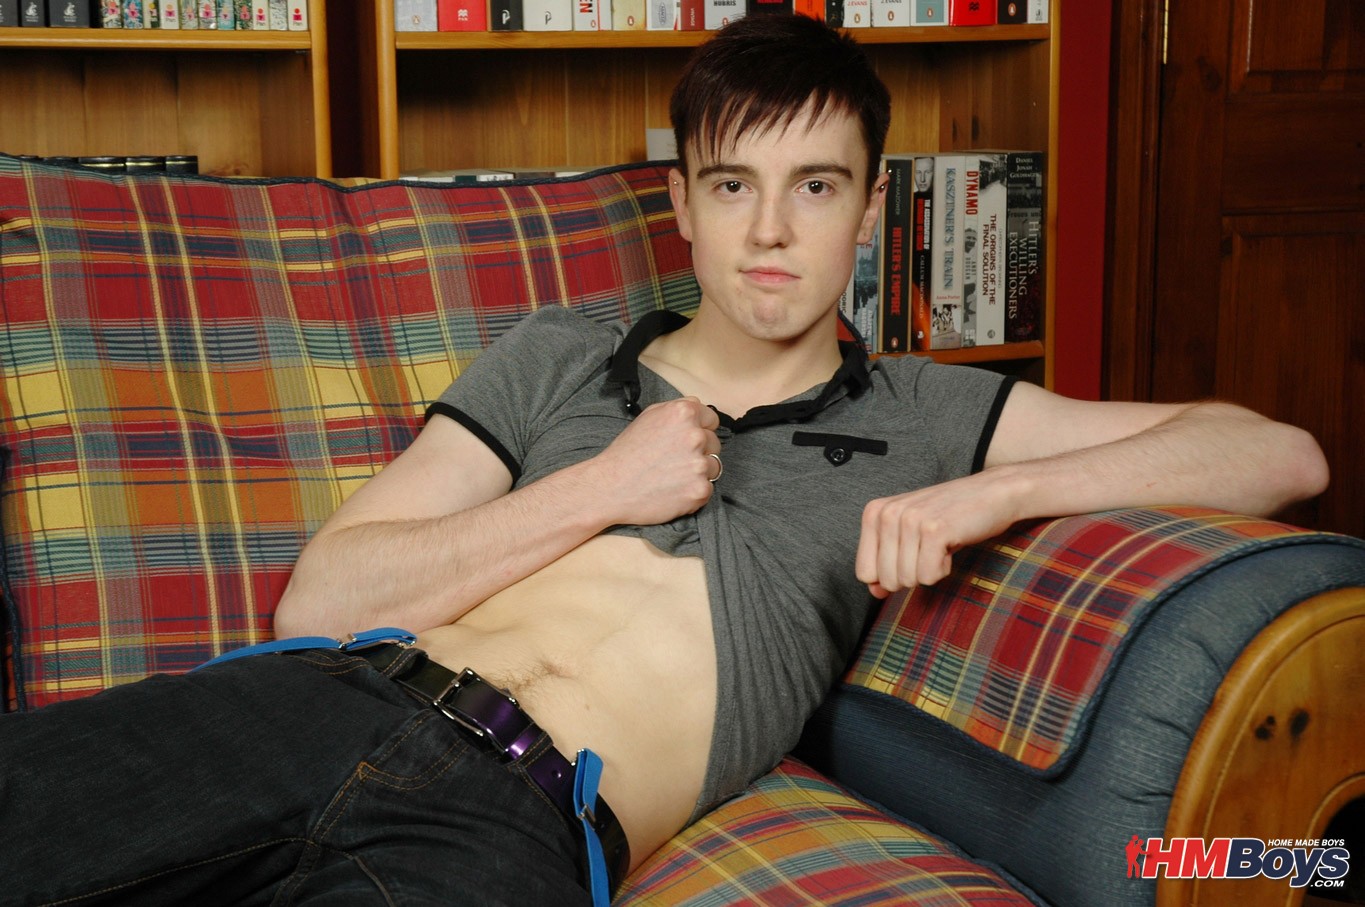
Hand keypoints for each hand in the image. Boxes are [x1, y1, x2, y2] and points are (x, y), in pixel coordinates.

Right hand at [592, 396, 721, 525]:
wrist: (610, 487)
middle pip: (714, 443)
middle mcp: (695, 436)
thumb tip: (698, 410)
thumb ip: (678, 409)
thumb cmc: (626, 452)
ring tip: (672, 476)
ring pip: (714, 467)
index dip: (700, 430)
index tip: (686, 441)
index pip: (711, 419)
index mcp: (684, 413)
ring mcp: (699, 464)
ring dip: (698, 472)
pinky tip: (673, 490)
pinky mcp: (700, 490)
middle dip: (700, 451)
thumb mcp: (649, 416)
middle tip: (673, 461)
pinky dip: (693, 492)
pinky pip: (707, 489)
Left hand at [855, 470, 1023, 597]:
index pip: (864, 572)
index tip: (911, 555)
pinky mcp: (934, 530)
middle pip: (887, 580)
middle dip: (912, 575)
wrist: (993, 492)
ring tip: (941, 543)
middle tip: (930, 548)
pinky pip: (928, 576)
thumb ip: (886, 562)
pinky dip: (944, 569)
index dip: (890, 575)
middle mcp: (887, 513)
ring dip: (930, 570)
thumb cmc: (949, 515)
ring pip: (908, 580)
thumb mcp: (909, 535)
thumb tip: (874, 593)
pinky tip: (951, 544)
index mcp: (874, 512)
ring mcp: (910, 520)